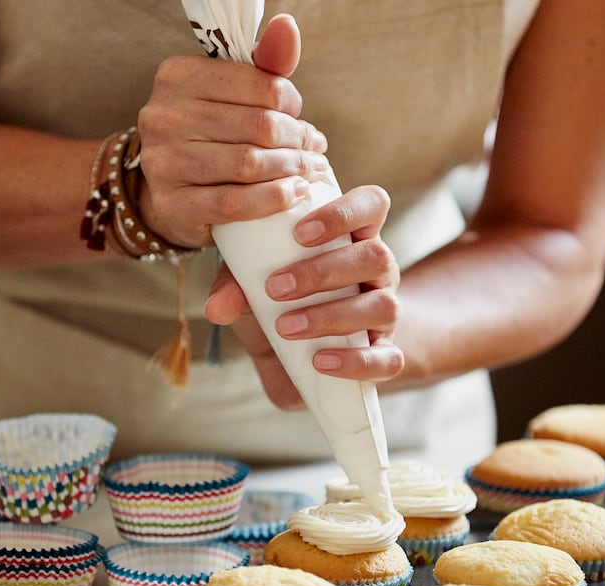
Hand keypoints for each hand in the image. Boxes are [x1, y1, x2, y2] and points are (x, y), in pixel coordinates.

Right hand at [135, 14, 329, 249]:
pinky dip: (273, 199)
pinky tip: (294, 193)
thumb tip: (287, 27)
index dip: (291, 104)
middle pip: (258, 126)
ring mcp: (163, 162)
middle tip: (315, 151)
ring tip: (309, 171)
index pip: (259, 84)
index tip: (299, 118)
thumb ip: (263, 62)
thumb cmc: (210, 133)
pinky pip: (235, 203)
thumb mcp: (232, 92)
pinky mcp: (173, 204)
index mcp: (177, 76)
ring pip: (248, 164)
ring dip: (291, 170)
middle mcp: (163, 116)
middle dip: (297, 140)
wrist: (172, 190)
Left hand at [205, 184, 404, 409]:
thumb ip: (236, 288)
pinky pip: (388, 359)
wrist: (299, 357)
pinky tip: (320, 361)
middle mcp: (377, 271)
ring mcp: (385, 312)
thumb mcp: (253, 288)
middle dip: (322, 272)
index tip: (300, 233)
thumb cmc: (280, 304)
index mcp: (352, 238)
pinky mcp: (385, 353)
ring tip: (286, 328)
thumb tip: (216, 308)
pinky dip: (355, 361)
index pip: (372, 204)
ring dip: (331, 315)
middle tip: (274, 288)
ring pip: (384, 305)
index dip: (344, 213)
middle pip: (376, 255)